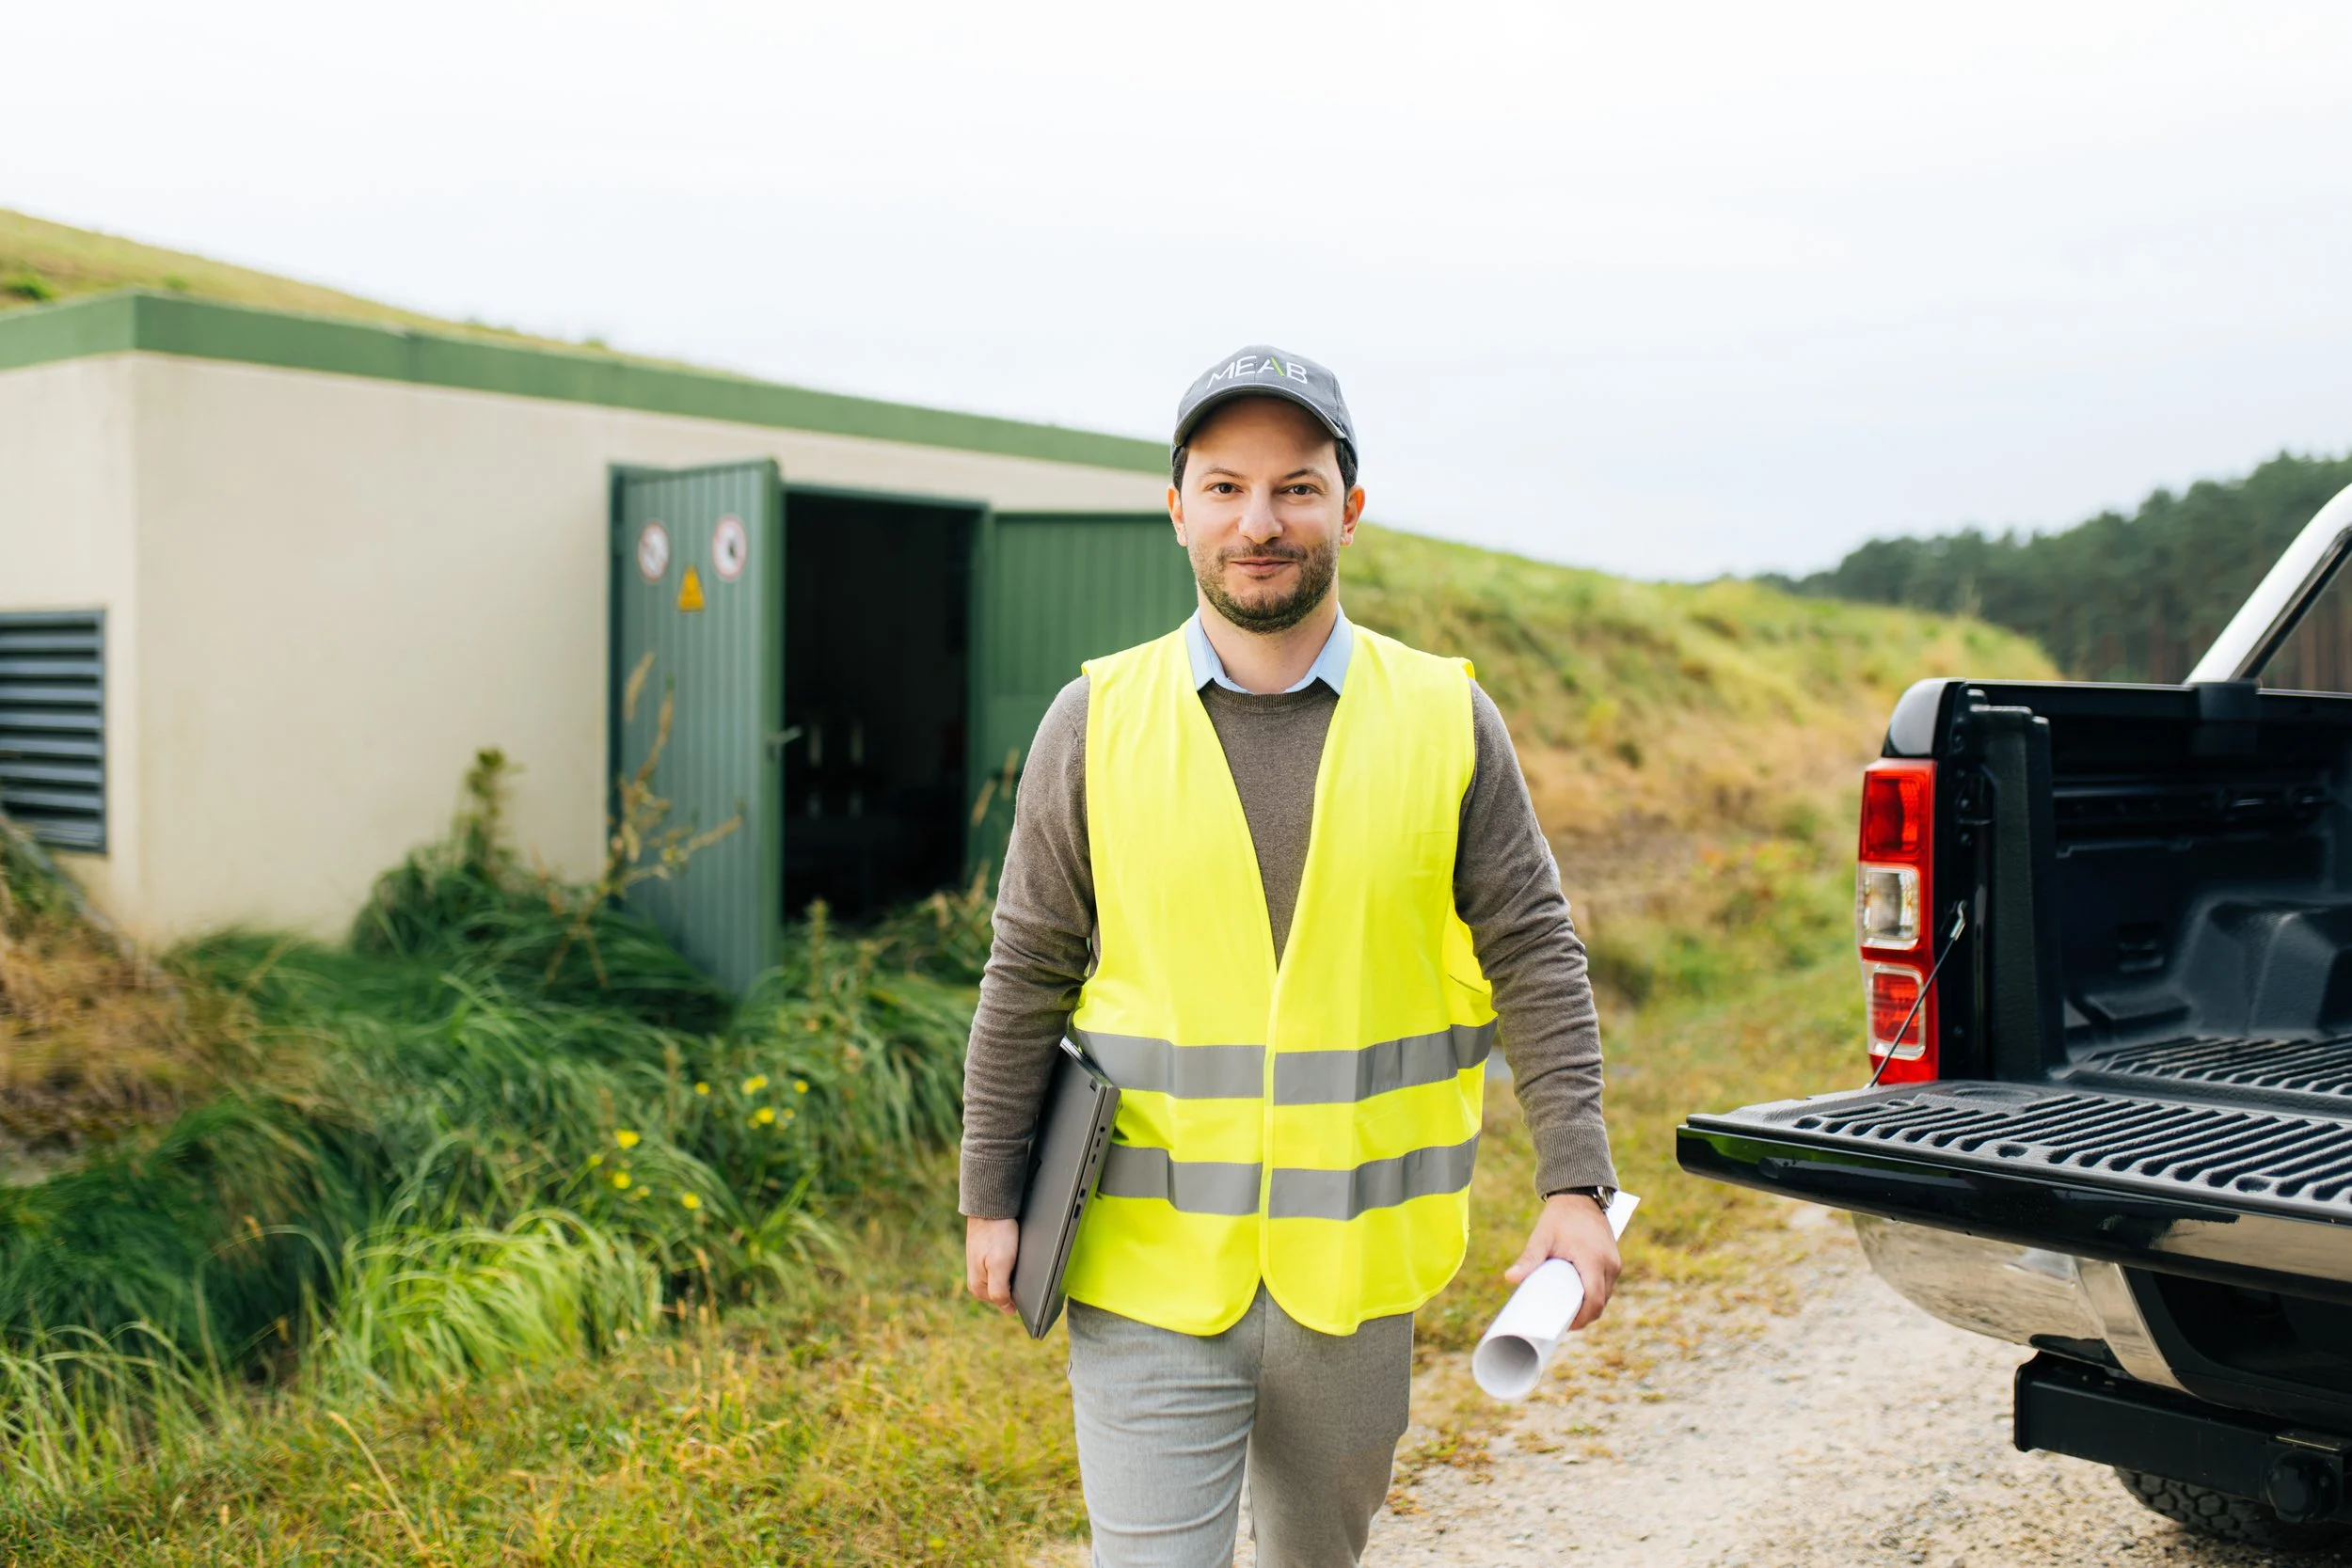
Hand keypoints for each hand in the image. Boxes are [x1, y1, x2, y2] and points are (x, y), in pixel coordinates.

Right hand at [965, 1216, 1018, 1314]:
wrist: (990, 1208)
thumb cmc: (996, 1235)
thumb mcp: (999, 1265)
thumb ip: (999, 1290)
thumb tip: (1007, 1310)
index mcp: (978, 1288)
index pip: (1005, 1303)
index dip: (1018, 1294)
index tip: (1025, 1280)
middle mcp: (977, 1281)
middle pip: (1004, 1292)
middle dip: (1015, 1283)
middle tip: (1020, 1265)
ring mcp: (981, 1269)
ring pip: (1005, 1279)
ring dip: (1013, 1272)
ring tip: (1016, 1257)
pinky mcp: (986, 1258)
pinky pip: (1002, 1268)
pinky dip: (1010, 1263)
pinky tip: (1013, 1254)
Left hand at [1505, 1192, 1620, 1330]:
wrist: (1579, 1194)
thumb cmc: (1560, 1217)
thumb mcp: (1542, 1237)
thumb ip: (1529, 1259)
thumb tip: (1510, 1279)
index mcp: (1594, 1262)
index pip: (1593, 1302)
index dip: (1581, 1319)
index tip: (1565, 1327)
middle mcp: (1610, 1265)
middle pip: (1601, 1303)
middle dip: (1584, 1316)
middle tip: (1562, 1322)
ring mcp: (1614, 1262)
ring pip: (1606, 1295)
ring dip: (1590, 1305)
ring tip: (1568, 1311)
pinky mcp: (1614, 1260)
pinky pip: (1607, 1285)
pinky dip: (1595, 1294)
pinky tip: (1579, 1297)